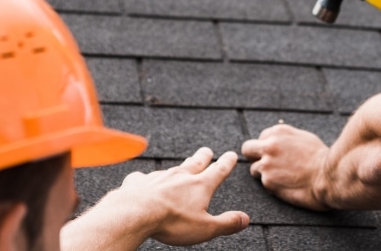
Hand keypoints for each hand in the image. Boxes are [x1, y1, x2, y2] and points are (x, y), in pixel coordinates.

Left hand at [62, 148, 248, 249]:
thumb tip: (245, 219)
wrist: (135, 213)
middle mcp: (180, 176)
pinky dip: (148, 180)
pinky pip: (145, 178)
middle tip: (207, 151)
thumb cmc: (172, 221)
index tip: (231, 155)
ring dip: (179, 168)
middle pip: (195, 162)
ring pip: (172, 169)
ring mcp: (159, 176)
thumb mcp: (206, 228)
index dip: (227, 163)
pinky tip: (145, 183)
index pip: (218, 171)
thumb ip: (226, 223)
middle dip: (203, 156)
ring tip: (180, 168)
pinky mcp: (139, 181)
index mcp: (200, 185)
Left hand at [240, 123, 330, 210]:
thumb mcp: (304, 138)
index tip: (275, 155)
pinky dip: (273, 185)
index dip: (267, 147)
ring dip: (264, 174)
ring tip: (282, 178)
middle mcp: (269, 145)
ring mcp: (266, 163)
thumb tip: (277, 141)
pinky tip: (287, 185)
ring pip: (254, 169)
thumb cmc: (321, 158)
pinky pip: (264, 183)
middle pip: (248, 149)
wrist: (329, 176)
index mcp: (278, 132)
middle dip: (254, 157)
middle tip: (265, 165)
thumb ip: (286, 138)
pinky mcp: (268, 181)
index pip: (262, 138)